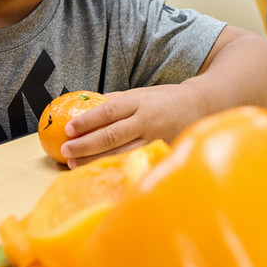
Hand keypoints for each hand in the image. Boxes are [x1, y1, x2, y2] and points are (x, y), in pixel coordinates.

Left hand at [61, 84, 199, 167]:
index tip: (68, 129)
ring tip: (75, 164)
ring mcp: (156, 139)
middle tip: (66, 151)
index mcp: (139, 101)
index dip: (87, 121)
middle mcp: (147, 120)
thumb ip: (116, 101)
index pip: (108, 111)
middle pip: (112, 135)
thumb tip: (86, 109)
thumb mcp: (141, 93)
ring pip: (122, 153)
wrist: (201, 105)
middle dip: (86, 145)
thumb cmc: (165, 99)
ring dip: (96, 160)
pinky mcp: (162, 153)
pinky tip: (102, 173)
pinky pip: (136, 163)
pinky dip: (116, 168)